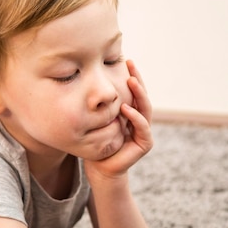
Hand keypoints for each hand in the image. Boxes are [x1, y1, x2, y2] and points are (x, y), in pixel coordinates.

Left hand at [85, 60, 152, 180]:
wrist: (99, 168)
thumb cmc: (94, 142)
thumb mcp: (93, 119)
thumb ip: (96, 105)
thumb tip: (82, 82)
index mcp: (129, 112)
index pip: (133, 90)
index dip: (131, 75)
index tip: (125, 60)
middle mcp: (138, 119)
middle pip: (141, 95)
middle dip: (137, 79)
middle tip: (130, 64)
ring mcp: (143, 131)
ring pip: (145, 108)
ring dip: (139, 94)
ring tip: (130, 81)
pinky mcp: (144, 144)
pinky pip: (142, 128)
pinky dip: (135, 117)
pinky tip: (126, 108)